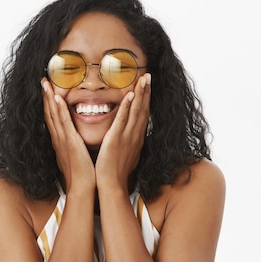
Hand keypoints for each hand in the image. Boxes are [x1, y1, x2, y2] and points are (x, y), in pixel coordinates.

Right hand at [41, 78, 95, 192]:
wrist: (82, 187)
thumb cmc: (82, 174)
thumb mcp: (75, 156)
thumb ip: (74, 146)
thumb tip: (75, 141)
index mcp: (60, 141)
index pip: (52, 119)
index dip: (48, 104)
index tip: (47, 91)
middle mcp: (58, 139)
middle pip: (49, 113)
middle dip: (45, 96)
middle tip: (42, 81)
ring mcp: (63, 140)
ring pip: (53, 115)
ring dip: (49, 98)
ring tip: (45, 83)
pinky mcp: (70, 142)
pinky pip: (63, 123)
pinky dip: (59, 110)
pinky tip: (57, 99)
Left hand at [95, 73, 150, 189]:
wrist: (111, 185)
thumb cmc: (115, 173)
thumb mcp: (125, 155)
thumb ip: (126, 144)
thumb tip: (127, 139)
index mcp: (136, 139)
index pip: (143, 115)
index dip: (146, 100)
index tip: (147, 87)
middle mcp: (135, 136)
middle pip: (143, 110)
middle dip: (147, 92)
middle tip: (149, 76)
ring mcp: (127, 137)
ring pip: (136, 111)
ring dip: (141, 94)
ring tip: (144, 79)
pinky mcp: (116, 139)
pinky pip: (123, 120)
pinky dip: (127, 107)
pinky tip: (130, 94)